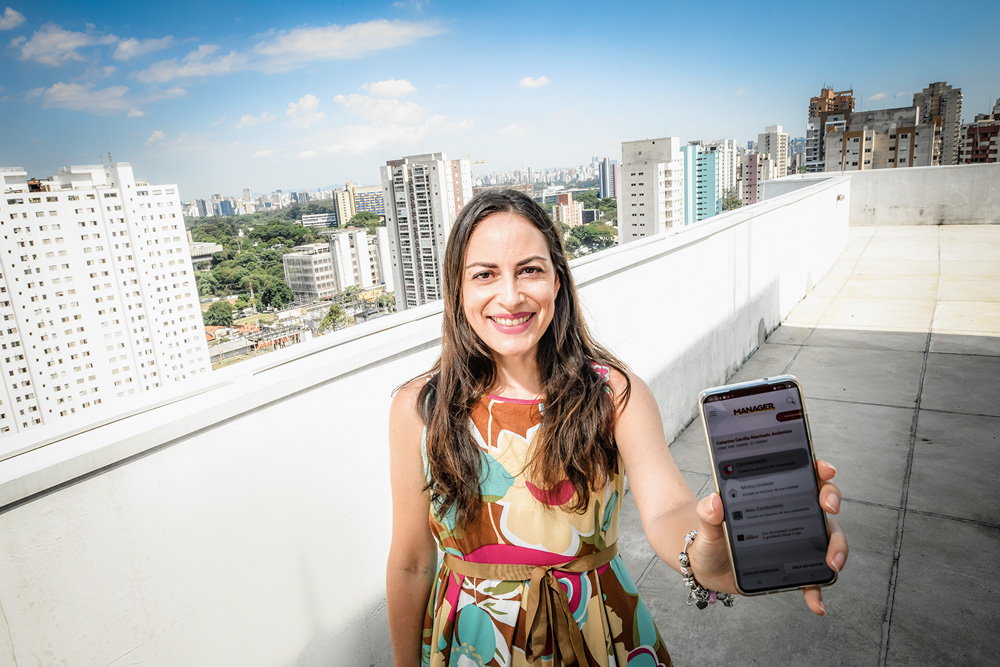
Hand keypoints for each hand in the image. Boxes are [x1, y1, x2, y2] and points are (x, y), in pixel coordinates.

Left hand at [691, 459, 847, 614]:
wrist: (708, 568)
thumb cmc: (711, 539)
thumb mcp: (706, 526)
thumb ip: (708, 514)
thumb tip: (714, 502)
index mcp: (771, 497)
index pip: (800, 474)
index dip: (817, 468)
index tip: (824, 470)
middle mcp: (790, 515)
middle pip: (821, 501)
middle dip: (832, 500)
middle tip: (829, 509)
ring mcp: (796, 541)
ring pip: (828, 537)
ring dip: (837, 548)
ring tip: (832, 563)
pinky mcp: (794, 566)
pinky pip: (812, 577)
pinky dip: (817, 590)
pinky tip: (817, 603)